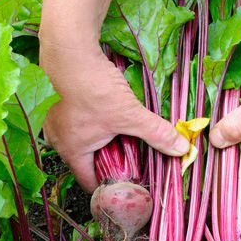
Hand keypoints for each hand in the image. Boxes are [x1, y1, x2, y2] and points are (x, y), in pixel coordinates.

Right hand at [39, 0, 188, 192]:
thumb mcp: (130, 115)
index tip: (130, 189)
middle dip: (111, 166)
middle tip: (134, 166)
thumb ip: (156, 133)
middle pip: (88, 164)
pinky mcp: (63, 105)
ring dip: (104, 145)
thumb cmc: (95, 89)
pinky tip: (113, 121)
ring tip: (127, 144)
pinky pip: (81, 125)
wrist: (71, 52)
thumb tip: (182, 148)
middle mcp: (60, 141)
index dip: (110, 189)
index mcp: (73, 152)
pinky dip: (97, 127)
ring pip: (85, 144)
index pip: (90, 183)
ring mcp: (58, 122)